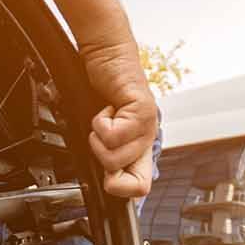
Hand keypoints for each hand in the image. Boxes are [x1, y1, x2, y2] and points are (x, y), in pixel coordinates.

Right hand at [79, 40, 157, 198]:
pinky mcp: (141, 110)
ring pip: (114, 157)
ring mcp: (146, 126)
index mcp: (139, 148)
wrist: (106, 56)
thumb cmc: (101, 91)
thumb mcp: (102, 131)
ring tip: (105, 119)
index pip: (140, 188)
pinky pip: (112, 134)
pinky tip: (107, 108)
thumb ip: (106, 155)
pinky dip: (99, 121)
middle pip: (121, 178)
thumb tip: (105, 182)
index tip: (106, 172)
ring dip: (98, 138)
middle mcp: (147, 139)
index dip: (118, 188)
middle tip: (103, 136)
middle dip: (101, 158)